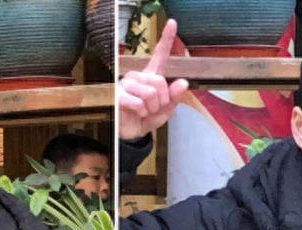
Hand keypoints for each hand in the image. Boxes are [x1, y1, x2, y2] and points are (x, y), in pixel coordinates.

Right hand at [118, 19, 189, 139]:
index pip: (160, 55)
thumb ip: (175, 97)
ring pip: (150, 93)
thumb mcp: (166, 110)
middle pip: (159, 81)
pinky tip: (136, 113)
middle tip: (154, 108)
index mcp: (151, 76)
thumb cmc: (146, 118)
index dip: (167, 39)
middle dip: (162, 100)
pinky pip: (139, 102)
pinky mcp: (118, 95)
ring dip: (152, 108)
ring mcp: (127, 84)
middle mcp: (138, 76)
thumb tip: (183, 83)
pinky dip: (142, 112)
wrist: (131, 133)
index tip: (173, 23)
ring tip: (144, 111)